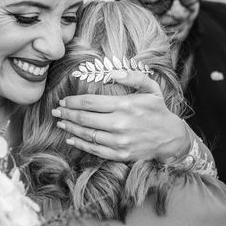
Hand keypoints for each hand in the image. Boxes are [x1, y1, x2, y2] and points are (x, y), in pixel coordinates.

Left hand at [52, 69, 188, 161]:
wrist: (170, 137)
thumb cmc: (157, 109)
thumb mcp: (150, 87)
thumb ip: (132, 76)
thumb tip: (111, 72)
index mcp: (125, 105)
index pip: (90, 103)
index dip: (73, 102)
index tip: (63, 101)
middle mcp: (120, 124)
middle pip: (85, 118)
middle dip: (67, 114)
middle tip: (55, 111)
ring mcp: (120, 141)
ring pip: (88, 134)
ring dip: (71, 128)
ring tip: (60, 123)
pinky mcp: (120, 154)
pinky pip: (95, 149)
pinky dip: (80, 144)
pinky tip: (71, 138)